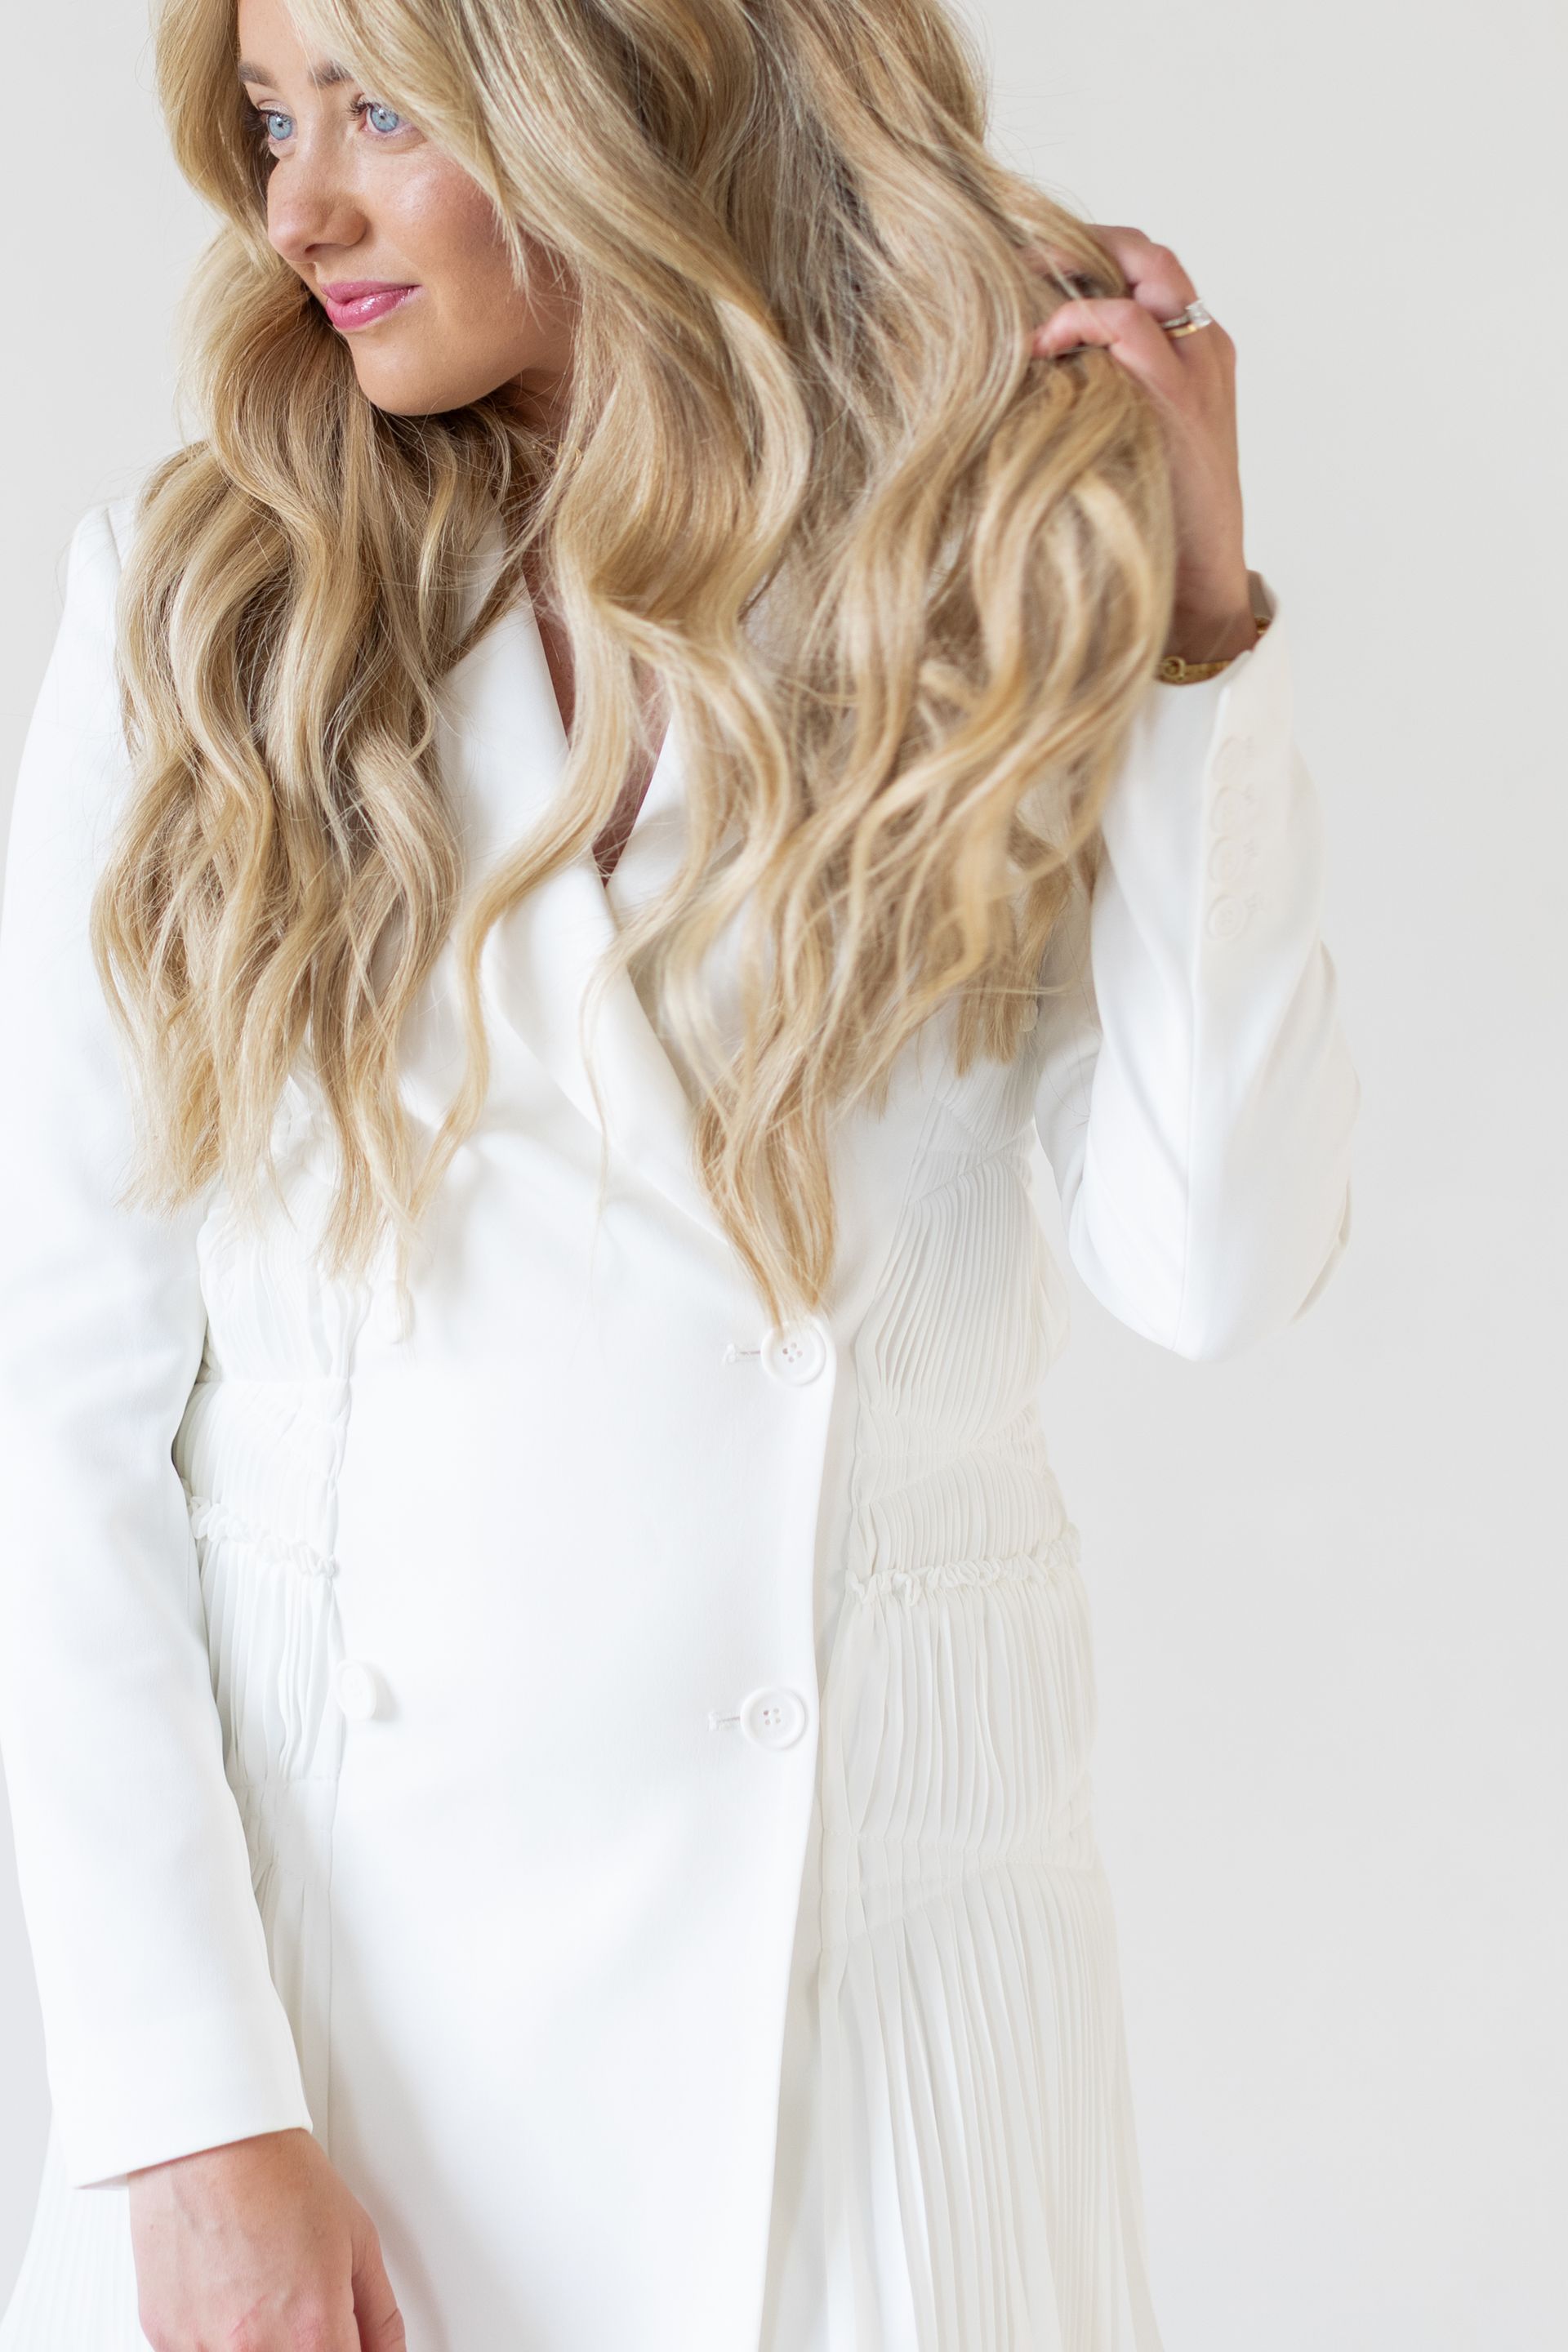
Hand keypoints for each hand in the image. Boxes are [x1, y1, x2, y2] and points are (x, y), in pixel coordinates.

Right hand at [127, 2126, 405, 2351]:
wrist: (211, 2141)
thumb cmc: (279, 2176)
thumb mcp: (358, 2240)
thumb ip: (378, 2316)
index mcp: (312, 2332)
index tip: (343, 2341)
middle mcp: (254, 2351)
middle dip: (306, 2346)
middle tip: (301, 2310)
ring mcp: (203, 2350)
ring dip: (260, 2343)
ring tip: (260, 2293)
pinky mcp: (164, 2338)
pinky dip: (218, 2338)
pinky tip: (228, 2295)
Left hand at [1027, 224, 1255, 664]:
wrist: (1197, 583)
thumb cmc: (1151, 523)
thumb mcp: (1121, 440)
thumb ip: (1093, 395)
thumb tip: (1021, 375)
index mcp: (1192, 354)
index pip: (1145, 269)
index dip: (1089, 254)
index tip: (1030, 266)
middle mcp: (1200, 346)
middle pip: (1146, 252)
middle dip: (1079, 242)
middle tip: (1014, 259)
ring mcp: (1195, 365)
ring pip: (1144, 269)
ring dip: (1074, 265)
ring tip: (1018, 282)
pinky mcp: (1180, 392)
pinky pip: (1128, 321)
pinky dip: (1080, 318)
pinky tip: (1041, 344)